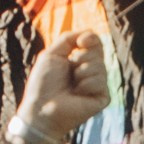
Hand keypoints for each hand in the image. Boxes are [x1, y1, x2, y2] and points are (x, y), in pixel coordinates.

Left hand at [14, 29, 107, 143]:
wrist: (41, 108)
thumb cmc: (43, 83)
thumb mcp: (52, 54)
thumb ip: (68, 39)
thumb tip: (88, 34)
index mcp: (79, 60)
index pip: (95, 42)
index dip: (90, 38)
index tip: (81, 42)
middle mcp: (90, 72)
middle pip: (99, 51)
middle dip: (82, 57)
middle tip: (70, 72)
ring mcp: (97, 86)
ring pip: (100, 66)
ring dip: (81, 73)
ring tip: (72, 86)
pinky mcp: (102, 98)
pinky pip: (101, 81)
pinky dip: (86, 85)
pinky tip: (77, 95)